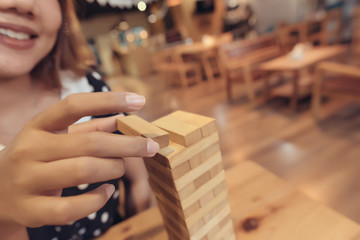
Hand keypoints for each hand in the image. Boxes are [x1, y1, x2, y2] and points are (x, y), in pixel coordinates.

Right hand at [0, 92, 158, 238]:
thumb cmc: (37, 158)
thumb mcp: (56, 137)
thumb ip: (89, 127)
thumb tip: (123, 117)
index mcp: (37, 126)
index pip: (74, 105)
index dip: (109, 100)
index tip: (140, 100)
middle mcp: (29, 149)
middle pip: (90, 143)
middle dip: (128, 145)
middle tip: (150, 147)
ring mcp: (27, 180)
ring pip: (85, 171)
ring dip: (114, 169)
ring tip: (120, 168)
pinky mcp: (31, 210)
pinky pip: (72, 208)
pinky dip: (98, 199)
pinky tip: (107, 192)